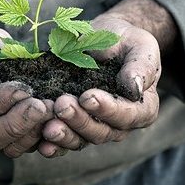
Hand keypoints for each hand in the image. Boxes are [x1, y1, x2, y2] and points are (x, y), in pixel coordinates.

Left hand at [39, 0, 173, 157]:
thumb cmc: (126, 40)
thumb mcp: (140, 46)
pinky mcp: (74, 126)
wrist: (105, 38)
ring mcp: (96, 127)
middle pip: (101, 132)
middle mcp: (120, 124)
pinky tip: (41, 144)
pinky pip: (65, 141)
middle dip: (80, 120)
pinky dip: (53, 145)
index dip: (107, 109)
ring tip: (48, 126)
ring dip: (64, 134)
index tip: (88, 96)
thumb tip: (135, 88)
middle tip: (62, 105)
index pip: (126, 115)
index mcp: (142, 108)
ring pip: (81, 139)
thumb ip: (140, 66)